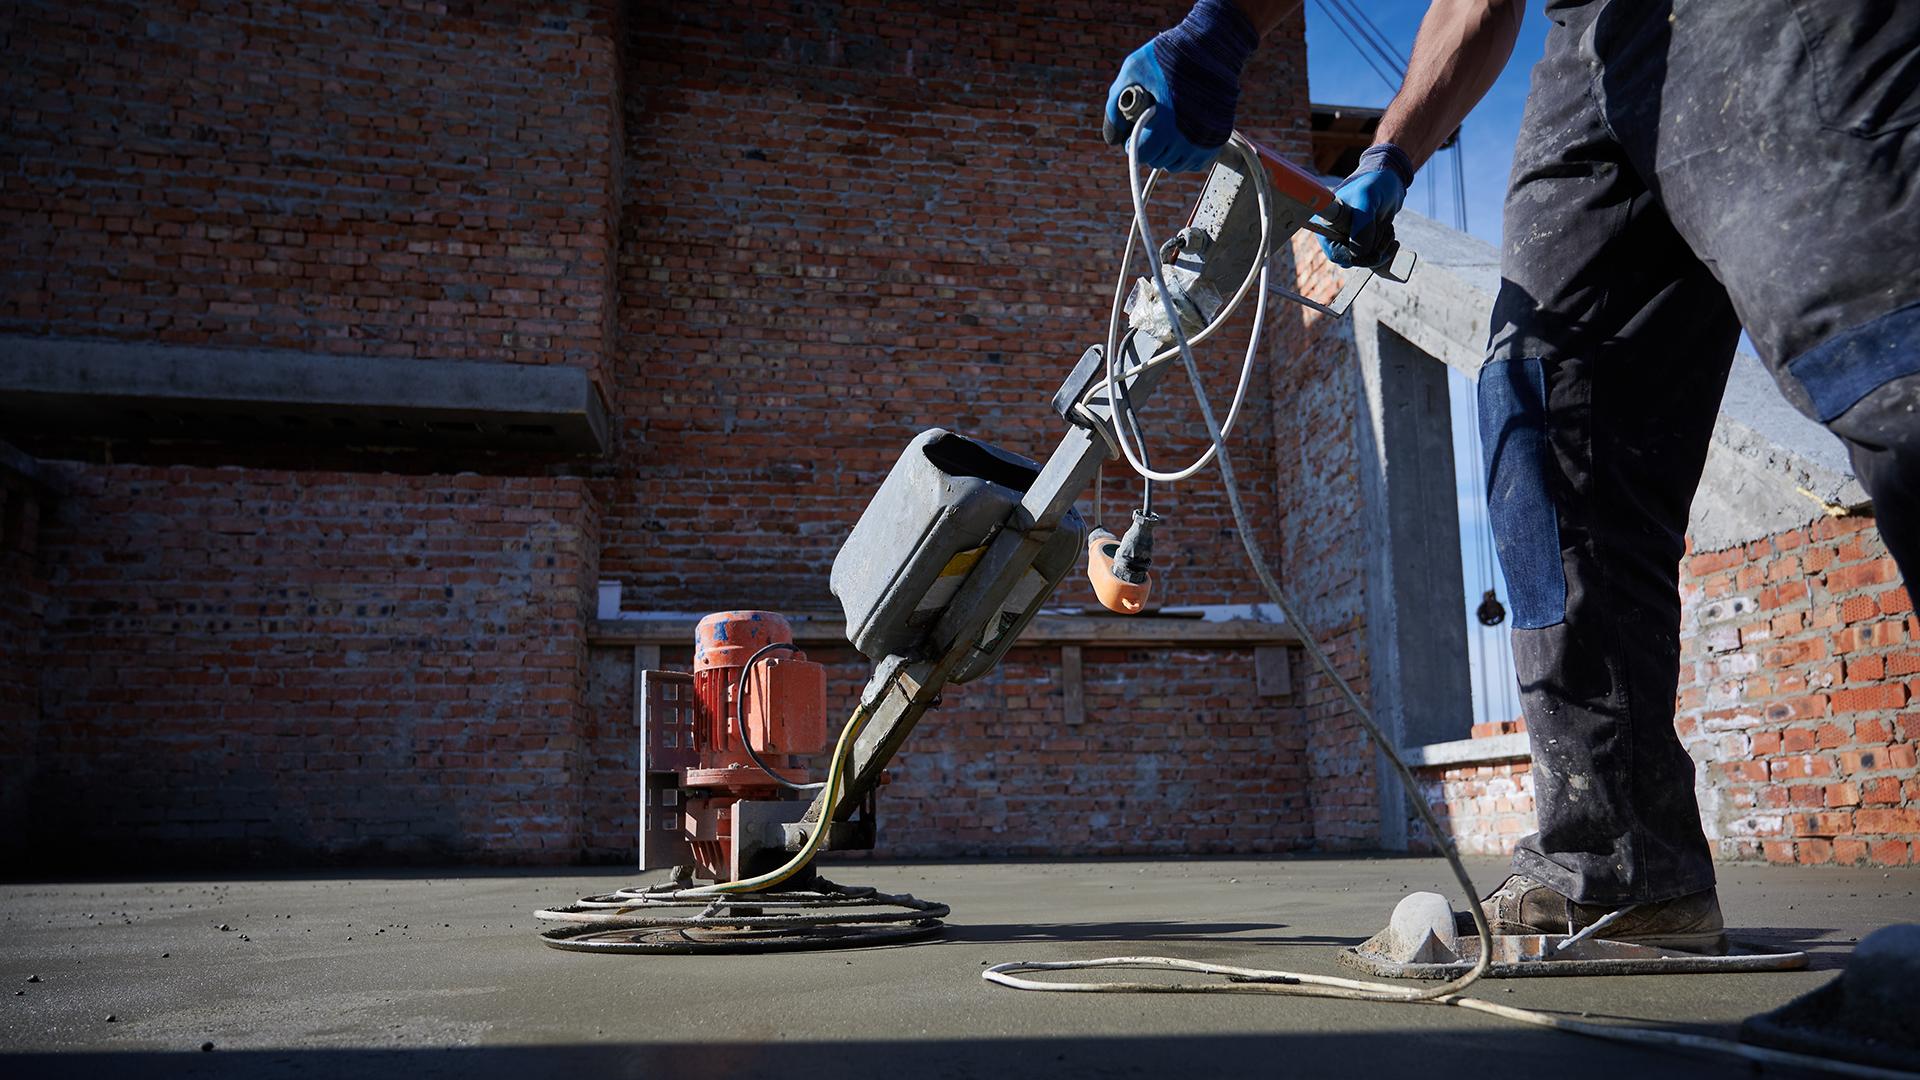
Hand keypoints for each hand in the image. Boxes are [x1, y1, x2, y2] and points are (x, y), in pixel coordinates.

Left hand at [1102, 0, 1257, 173]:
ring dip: (1167, 153)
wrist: (1213, 46)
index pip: (1142, 153)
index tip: (1132, 136)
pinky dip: (1187, 154)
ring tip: (1165, 131)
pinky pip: (1196, 162)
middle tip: (1149, 128)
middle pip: (1158, 161)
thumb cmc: (1170, 54)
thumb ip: (1115, 103)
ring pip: (1177, 164)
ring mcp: (1206, 139)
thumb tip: (1112, 137)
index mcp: (1166, 122)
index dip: (1132, 145)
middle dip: (1149, 148)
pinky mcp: (1218, 138)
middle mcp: (1188, 137)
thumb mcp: (1133, 69)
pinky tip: (1181, 136)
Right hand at [1319, 144, 1412, 268]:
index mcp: (1327, 224)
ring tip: (1388, 229)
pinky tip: (1390, 234)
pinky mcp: (1363, 242)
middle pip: (1353, 260)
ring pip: (1366, 260)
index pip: (1336, 254)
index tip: (1371, 250)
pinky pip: (1374, 257)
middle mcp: (1336, 234)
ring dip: (1382, 248)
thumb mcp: (1367, 199)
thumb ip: (1362, 225)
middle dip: (1373, 251)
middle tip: (1386, 233)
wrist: (1390, 180)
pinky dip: (1385, 249)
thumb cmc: (1374, 184)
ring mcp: (1350, 239)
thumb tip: (1358, 254)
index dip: (1353, 257)